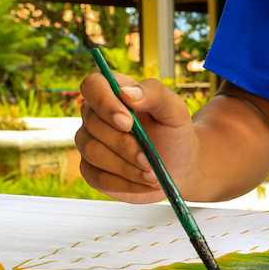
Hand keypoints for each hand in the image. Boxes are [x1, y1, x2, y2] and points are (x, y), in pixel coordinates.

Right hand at [76, 73, 197, 203]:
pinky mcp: (91, 171)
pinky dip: (124, 184)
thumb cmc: (174, 132)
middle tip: (149, 158)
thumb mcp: (174, 110)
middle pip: (92, 124)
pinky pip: (98, 178)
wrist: (179, 165)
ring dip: (125, 166)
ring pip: (93, 151)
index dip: (104, 103)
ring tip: (152, 173)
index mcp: (112, 92)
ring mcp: (89, 144)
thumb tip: (126, 92)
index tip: (127, 122)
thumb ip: (154, 94)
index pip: (92, 86)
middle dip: (123, 144)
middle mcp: (95, 116)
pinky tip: (144, 183)